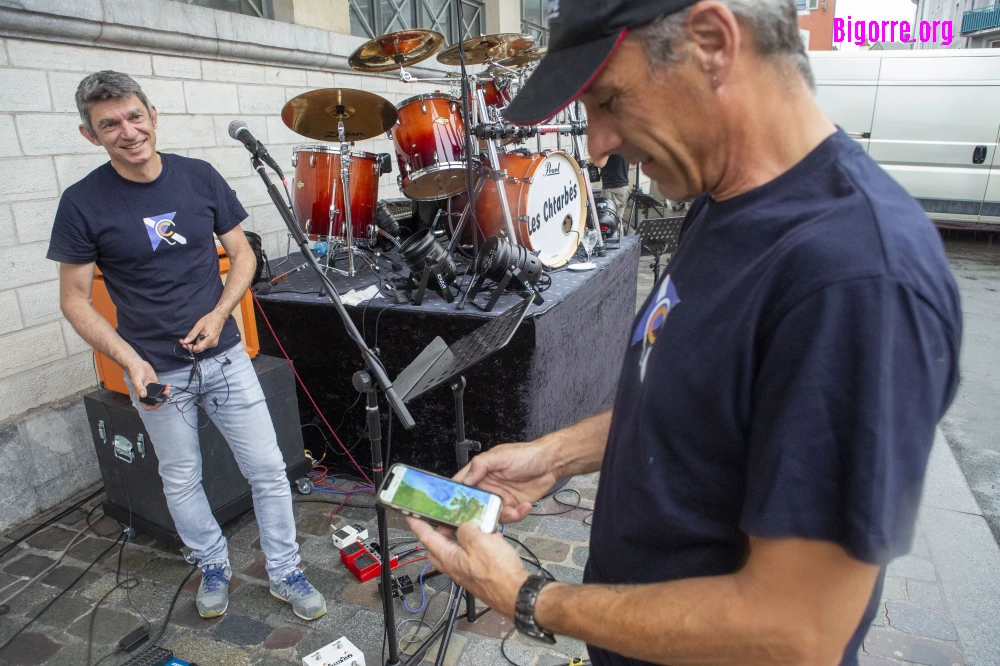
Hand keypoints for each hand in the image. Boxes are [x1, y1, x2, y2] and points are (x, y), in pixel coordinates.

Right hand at [126, 359, 169, 410]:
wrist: (137, 363)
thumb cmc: (134, 372)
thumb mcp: (137, 380)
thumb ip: (140, 388)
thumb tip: (143, 395)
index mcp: (140, 395)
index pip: (146, 405)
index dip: (153, 406)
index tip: (159, 402)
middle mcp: (146, 393)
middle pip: (155, 400)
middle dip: (162, 399)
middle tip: (166, 394)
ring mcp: (151, 388)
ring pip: (159, 394)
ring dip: (165, 393)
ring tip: (167, 389)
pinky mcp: (155, 383)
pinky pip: (161, 388)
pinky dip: (165, 388)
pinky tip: (168, 385)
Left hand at [181, 311, 225, 353]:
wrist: (218, 317)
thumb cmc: (209, 319)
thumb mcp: (199, 325)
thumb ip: (192, 334)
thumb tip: (185, 341)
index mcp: (209, 339)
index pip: (198, 348)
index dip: (189, 347)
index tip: (183, 343)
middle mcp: (212, 343)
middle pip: (199, 349)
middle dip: (190, 346)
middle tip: (184, 341)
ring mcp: (214, 343)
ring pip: (201, 348)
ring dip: (194, 345)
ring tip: (190, 338)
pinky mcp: (214, 342)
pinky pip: (204, 346)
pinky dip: (199, 344)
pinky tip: (197, 338)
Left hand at [407, 518, 527, 617]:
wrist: (517, 594)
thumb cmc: (499, 573)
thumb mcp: (479, 541)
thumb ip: (466, 530)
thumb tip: (463, 527)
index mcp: (449, 559)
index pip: (427, 538)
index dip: (418, 524)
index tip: (410, 516)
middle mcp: (455, 568)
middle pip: (438, 547)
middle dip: (438, 533)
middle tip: (444, 520)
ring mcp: (467, 572)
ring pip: (456, 551)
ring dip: (459, 537)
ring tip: (471, 525)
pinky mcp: (480, 574)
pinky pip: (471, 556)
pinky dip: (475, 545)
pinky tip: (488, 539)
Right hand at [454, 441, 558, 524]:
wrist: (550, 463)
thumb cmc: (526, 455)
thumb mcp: (501, 456)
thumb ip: (481, 465)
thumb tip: (465, 478)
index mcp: (480, 473)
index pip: (460, 487)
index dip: (452, 499)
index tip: (447, 511)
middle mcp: (487, 488)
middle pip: (473, 506)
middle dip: (473, 517)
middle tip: (476, 523)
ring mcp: (500, 499)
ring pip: (491, 516)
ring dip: (500, 517)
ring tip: (512, 511)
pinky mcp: (513, 507)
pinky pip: (509, 518)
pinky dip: (517, 515)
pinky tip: (524, 506)